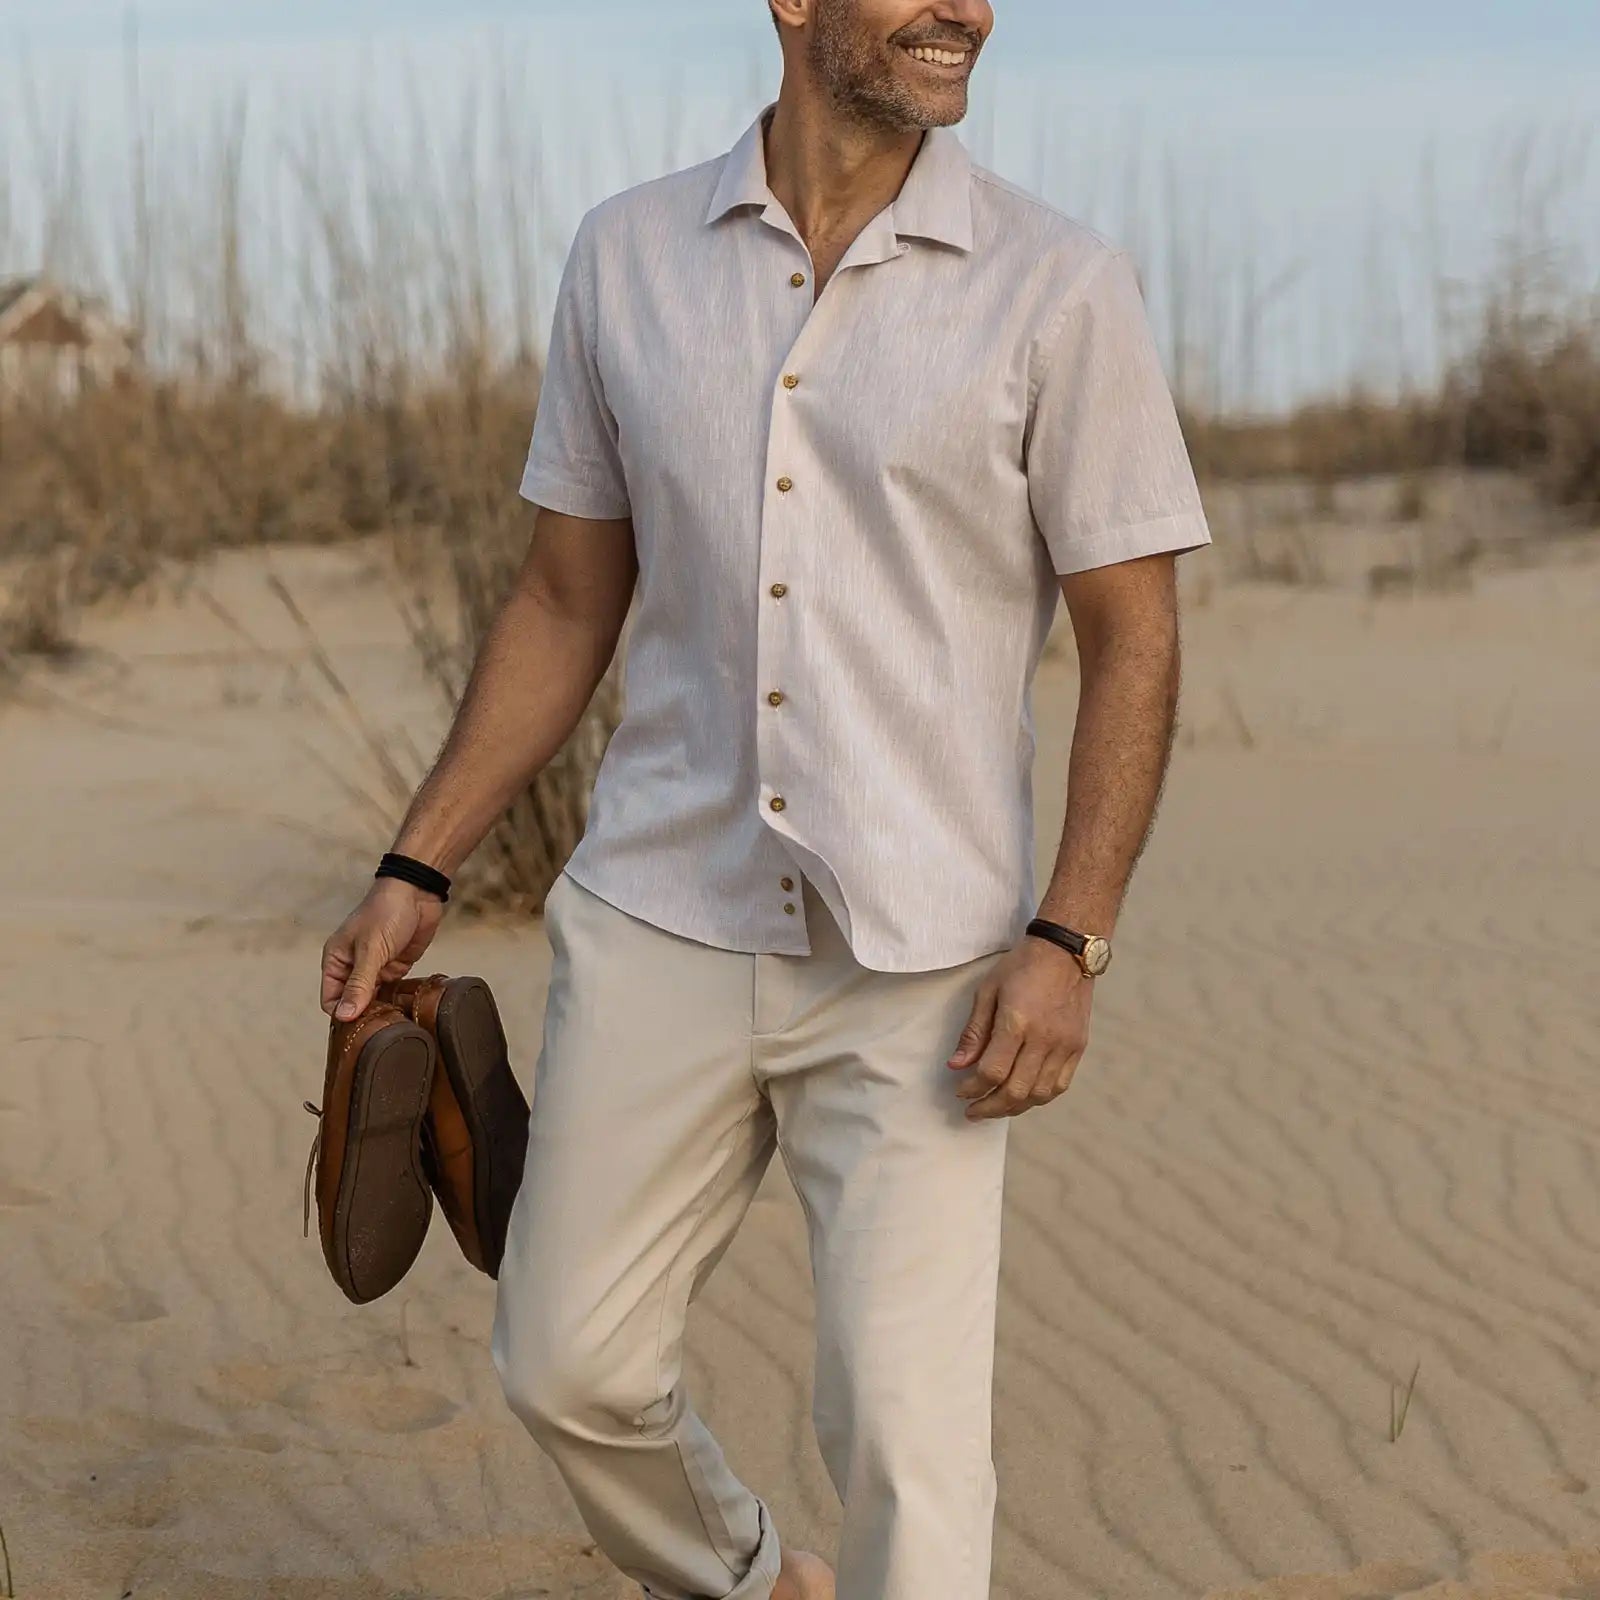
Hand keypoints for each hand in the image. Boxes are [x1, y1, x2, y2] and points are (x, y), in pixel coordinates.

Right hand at [320, 877, 446, 1021]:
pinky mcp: (395, 967)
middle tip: (380, 1029)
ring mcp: (375, 968)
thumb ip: (359, 984)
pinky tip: (404, 1010)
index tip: (360, 1028)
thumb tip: (344, 1016)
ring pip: (372, 1000)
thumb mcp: (371, 950)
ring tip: (393, 1023)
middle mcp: (353, 967)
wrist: (417, 893)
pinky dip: (396, 1001)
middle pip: (352, 1002)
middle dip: (363, 1015)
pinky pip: (392, 992)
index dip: (343, 1015)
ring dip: (381, 1010)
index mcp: (336, 960)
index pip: (331, 1000)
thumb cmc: (386, 912)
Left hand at [946, 935, 1093, 1119]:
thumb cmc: (1023, 966)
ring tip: (995, 1107)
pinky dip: (1039, 1097)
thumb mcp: (988, 991)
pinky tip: (1023, 1097)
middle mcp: (1043, 1039)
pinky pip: (1059, 1085)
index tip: (961, 1091)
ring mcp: (1064, 1046)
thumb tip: (957, 1065)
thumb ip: (974, 1032)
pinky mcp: (1078, 1047)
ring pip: (1039, 1094)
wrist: (1066, 951)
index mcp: (1017, 1022)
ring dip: (1014, 1107)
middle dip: (990, 1107)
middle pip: (1015, 1091)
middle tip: (973, 1111)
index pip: (992, 1071)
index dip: (973, 1088)